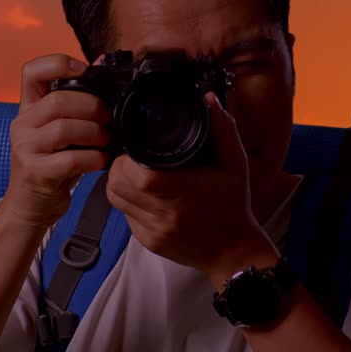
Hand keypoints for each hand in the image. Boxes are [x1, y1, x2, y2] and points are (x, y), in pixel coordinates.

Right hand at [2, 53, 110, 227]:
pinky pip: (71, 159)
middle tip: (107, 118)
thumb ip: (76, 102)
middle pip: (58, 100)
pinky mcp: (36, 172)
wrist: (30, 205)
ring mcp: (25, 149)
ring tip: (105, 141)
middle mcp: (22, 125)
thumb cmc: (51, 164)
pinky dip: (93, 159)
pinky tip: (100, 161)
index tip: (83, 70)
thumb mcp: (60, 131)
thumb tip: (101, 64)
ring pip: (64, 128)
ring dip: (94, 133)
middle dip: (92, 106)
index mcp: (28, 109)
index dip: (58, 63)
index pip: (32, 72)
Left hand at [106, 91, 275, 280]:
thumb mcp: (235, 163)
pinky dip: (129, 202)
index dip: (128, 159)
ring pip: (115, 200)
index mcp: (184, 192)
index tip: (137, 149)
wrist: (234, 252)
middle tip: (132, 158)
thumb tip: (209, 99)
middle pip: (117, 186)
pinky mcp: (148, 242)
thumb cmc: (233, 206)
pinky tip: (145, 195)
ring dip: (119, 183)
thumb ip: (223, 129)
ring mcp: (154, 231)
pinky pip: (125, 216)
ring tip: (135, 173)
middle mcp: (165, 215)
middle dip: (119, 167)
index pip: (138, 176)